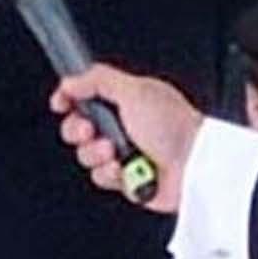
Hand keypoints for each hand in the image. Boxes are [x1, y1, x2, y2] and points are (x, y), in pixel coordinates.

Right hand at [47, 63, 203, 215]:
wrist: (194, 166)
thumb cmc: (175, 127)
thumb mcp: (135, 90)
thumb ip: (97, 79)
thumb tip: (69, 81)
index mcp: (125, 99)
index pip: (84, 95)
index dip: (68, 99)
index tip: (62, 103)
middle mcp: (122, 126)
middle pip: (77, 127)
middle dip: (79, 130)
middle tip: (92, 130)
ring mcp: (123, 153)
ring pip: (86, 155)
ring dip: (97, 154)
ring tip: (116, 152)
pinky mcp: (125, 179)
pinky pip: (101, 177)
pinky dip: (110, 174)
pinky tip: (125, 169)